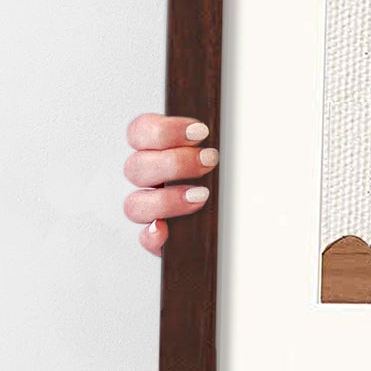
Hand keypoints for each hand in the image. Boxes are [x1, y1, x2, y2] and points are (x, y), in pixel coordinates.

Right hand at [124, 113, 219, 254]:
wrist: (236, 216)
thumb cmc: (226, 175)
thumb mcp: (223, 151)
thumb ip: (214, 142)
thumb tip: (224, 136)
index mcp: (158, 151)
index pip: (140, 131)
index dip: (165, 131)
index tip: (200, 132)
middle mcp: (149, 178)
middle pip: (136, 167)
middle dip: (174, 163)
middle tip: (208, 160)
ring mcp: (150, 209)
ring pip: (134, 204)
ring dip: (166, 199)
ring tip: (201, 195)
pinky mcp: (157, 238)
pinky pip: (144, 238)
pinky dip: (152, 235)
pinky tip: (165, 231)